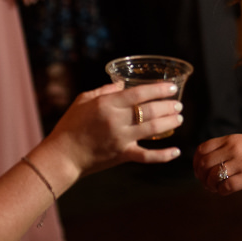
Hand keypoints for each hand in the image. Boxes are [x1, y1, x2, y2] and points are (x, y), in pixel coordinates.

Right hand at [48, 81, 182, 175]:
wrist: (62, 155)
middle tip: (179, 104)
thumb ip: (104, 91)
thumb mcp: (83, 100)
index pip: (138, 94)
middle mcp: (116, 121)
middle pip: (149, 111)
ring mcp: (120, 139)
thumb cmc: (70, 125)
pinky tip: (176, 152)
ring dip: (169, 123)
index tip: (171, 87)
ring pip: (152, 130)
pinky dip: (163, 156)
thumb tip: (121, 84)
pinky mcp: (122, 155)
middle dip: (168, 106)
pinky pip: (146, 156)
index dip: (158, 90)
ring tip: (179, 118)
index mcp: (107, 105)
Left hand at [193, 134, 241, 194]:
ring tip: (216, 188)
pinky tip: (226, 191)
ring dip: (210, 186)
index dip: (196, 162)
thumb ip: (228, 148)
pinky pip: (226, 187)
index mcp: (232, 139)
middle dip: (201, 176)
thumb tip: (209, 163)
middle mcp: (234, 148)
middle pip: (204, 163)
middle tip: (207, 183)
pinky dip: (222, 192)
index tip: (199, 171)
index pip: (202, 149)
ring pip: (213, 176)